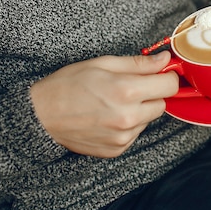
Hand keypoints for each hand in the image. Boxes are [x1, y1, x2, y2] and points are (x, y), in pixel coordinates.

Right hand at [31, 51, 176, 157]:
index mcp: (126, 91)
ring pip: (149, 119)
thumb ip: (139, 63)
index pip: (170, 86)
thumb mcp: (103, 64)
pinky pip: (135, 134)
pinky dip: (128, 125)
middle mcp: (128, 117)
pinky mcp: (117, 149)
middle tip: (130, 87)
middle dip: (152, 93)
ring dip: (139, 110)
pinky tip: (107, 117)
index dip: (166, 76)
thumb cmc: (68, 85)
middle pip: (162, 104)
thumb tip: (164, 60)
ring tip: (113, 103)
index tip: (160, 73)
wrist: (40, 116)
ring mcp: (123, 136)